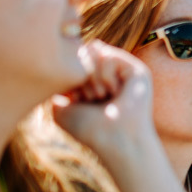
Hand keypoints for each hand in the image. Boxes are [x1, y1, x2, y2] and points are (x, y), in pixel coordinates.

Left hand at [52, 41, 161, 172]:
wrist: (114, 140)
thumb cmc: (89, 130)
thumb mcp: (61, 110)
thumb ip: (55, 89)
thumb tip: (55, 71)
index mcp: (94, 84)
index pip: (72, 60)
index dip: (68, 76)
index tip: (75, 99)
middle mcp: (110, 76)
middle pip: (82, 52)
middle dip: (80, 76)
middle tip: (90, 99)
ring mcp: (123, 72)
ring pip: (95, 50)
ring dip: (91, 76)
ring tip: (101, 96)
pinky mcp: (137, 70)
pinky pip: (108, 55)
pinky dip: (104, 74)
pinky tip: (113, 91)